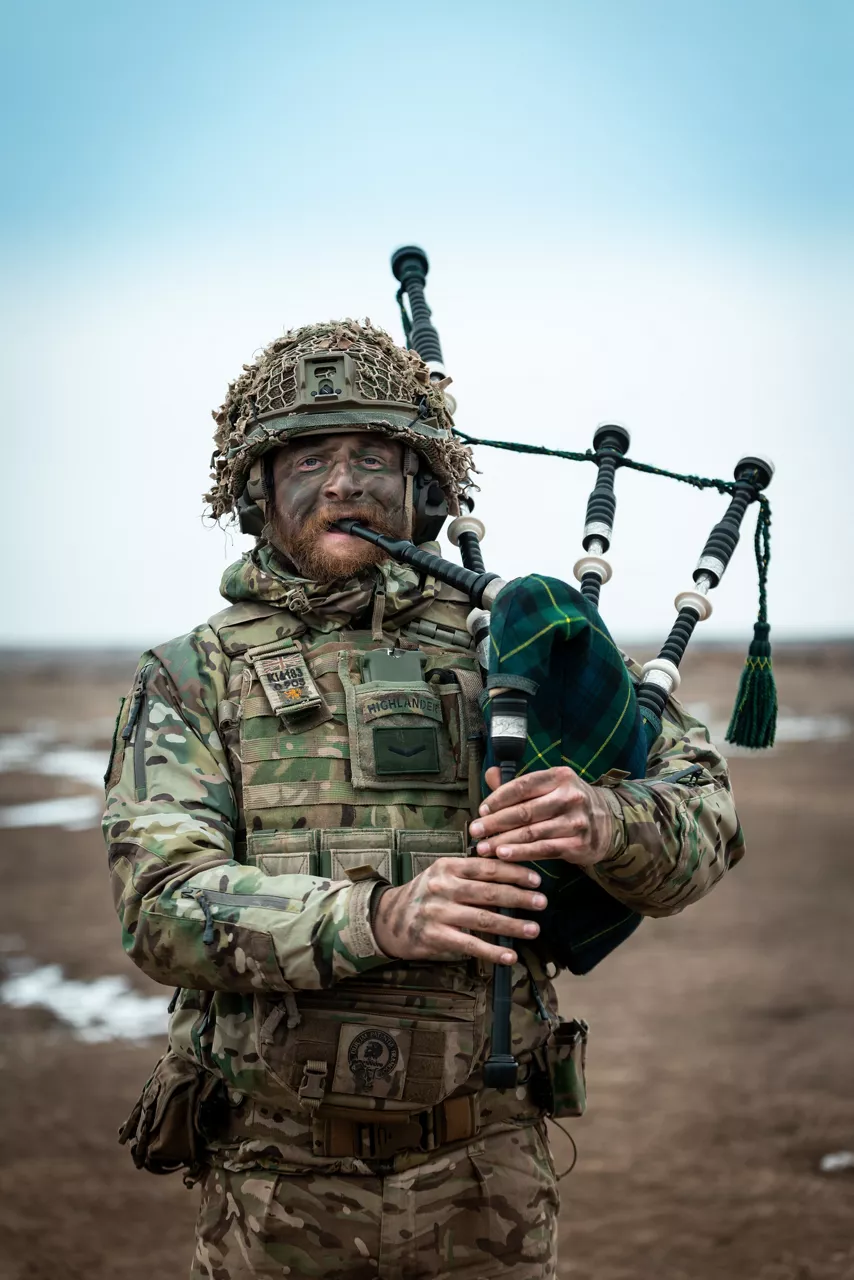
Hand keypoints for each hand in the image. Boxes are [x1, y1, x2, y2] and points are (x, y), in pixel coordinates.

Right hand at [371, 856, 546, 965]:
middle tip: (542, 902)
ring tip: (534, 930)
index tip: (536, 879)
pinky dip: (493, 952)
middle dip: (519, 897)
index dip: (514, 872)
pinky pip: (470, 945)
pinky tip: (510, 956)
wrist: (389, 919)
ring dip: (512, 925)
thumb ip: (471, 872)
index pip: (487, 867)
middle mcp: (443, 887)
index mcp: (448, 867)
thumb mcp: (443, 875)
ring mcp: (438, 912)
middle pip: (489, 892)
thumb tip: (511, 871)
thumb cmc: (426, 895)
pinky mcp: (435, 937)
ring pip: (483, 919)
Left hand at [469, 765, 614, 867]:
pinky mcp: (578, 843)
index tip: (481, 809)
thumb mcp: (550, 786)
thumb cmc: (568, 803)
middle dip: (495, 822)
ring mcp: (576, 820)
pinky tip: (504, 856)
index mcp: (560, 776)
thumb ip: (519, 784)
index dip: (498, 798)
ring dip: (503, 841)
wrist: (607, 824)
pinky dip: (521, 853)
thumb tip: (491, 773)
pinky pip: (543, 849)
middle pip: (524, 811)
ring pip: (531, 832)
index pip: (522, 786)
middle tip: (474, 830)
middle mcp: (570, 796)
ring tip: (483, 847)